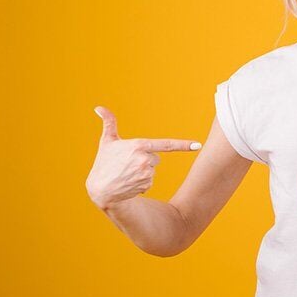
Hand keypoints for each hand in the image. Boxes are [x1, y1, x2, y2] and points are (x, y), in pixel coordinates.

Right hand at [85, 106, 201, 209]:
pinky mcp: (147, 184)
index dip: (183, 145)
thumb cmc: (103, 163)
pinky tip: (129, 182)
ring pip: (153, 169)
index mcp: (139, 145)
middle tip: (127, 164)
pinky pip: (150, 181)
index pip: (166, 144)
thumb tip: (98, 107)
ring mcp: (147, 173)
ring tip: (127, 173)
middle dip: (144, 160)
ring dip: (143, 172)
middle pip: (156, 157)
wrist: (100, 189)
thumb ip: (108, 123)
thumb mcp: (107, 142)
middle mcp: (145, 159)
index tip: (197, 145)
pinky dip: (141, 182)